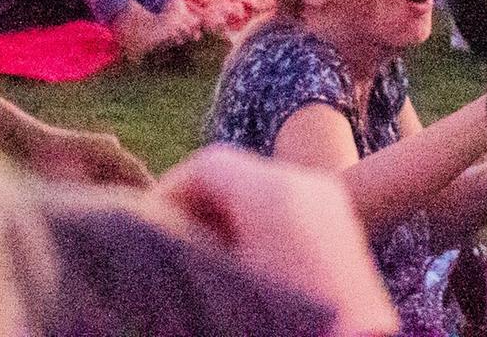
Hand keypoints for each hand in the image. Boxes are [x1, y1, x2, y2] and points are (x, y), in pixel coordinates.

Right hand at [156, 148, 397, 336]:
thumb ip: (186, 249)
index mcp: (275, 194)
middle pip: (236, 176)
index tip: (145, 228)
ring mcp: (329, 206)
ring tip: (196, 266)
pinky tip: (236, 274)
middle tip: (165, 248)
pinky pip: (285, 213)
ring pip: (260, 195)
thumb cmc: (281, 327)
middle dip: (196, 209)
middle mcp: (306, 187)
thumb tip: (160, 239)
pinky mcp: (341, 231)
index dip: (168, 192)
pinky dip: (254, 230)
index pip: (207, 166)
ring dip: (224, 221)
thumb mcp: (220, 286)